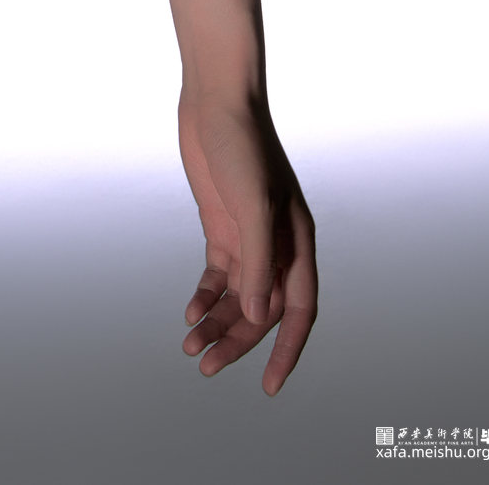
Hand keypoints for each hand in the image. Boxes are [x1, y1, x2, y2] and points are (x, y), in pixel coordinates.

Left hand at [176, 89, 316, 393]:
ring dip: (216, 323)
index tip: (270, 387)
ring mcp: (248, 236)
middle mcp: (277, 245)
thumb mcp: (252, 206)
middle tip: (206, 368)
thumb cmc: (243, 146)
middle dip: (237, 342)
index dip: (286, 351)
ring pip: (237, 297)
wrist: (216, 101)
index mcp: (297, 243)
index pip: (299, 312)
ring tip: (190, 348)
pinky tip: (189, 313)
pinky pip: (218, 275)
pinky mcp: (221, 226)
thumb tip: (260, 318)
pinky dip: (205, 296)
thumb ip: (258, 264)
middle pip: (262, 311)